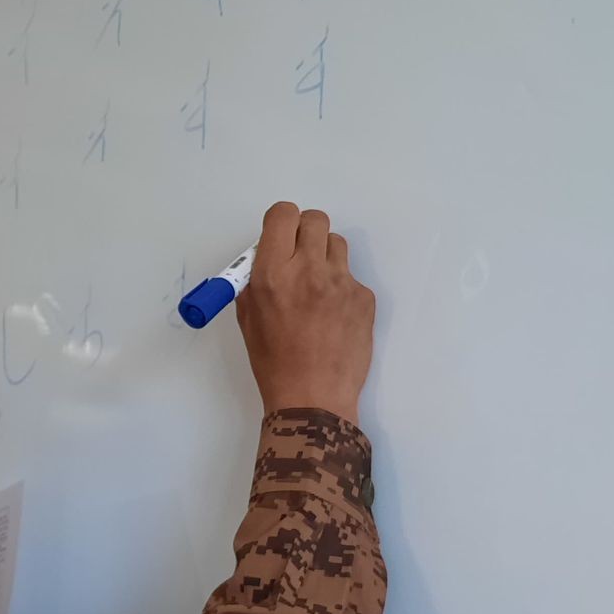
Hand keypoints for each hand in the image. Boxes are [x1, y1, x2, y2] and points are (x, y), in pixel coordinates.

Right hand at [236, 202, 374, 425]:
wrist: (314, 399)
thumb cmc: (274, 363)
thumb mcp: (249, 318)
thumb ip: (256, 280)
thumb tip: (266, 258)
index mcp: (272, 274)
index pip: (283, 215)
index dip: (282, 222)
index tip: (281, 236)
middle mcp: (308, 270)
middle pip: (314, 220)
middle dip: (305, 232)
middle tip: (301, 256)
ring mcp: (340, 282)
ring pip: (336, 244)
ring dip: (325, 257)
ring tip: (318, 289)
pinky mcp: (364, 297)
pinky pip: (351, 277)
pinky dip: (341, 289)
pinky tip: (334, 317)